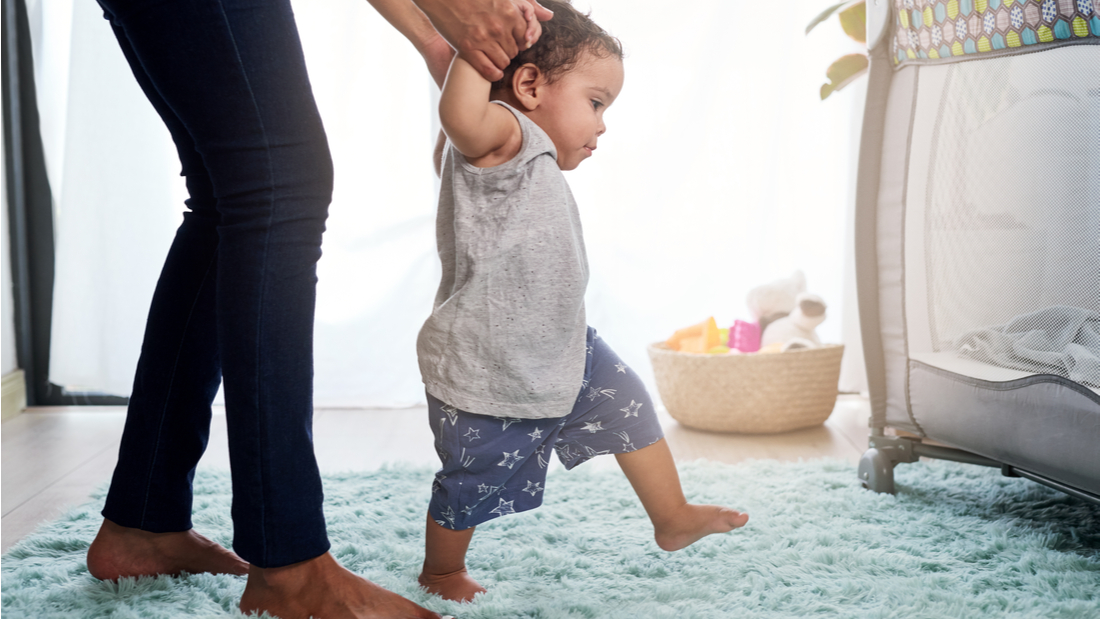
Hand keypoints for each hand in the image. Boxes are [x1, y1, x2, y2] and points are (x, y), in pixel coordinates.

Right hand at [414, 0, 553, 80]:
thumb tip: (550, 16)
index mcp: (509, 12)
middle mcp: (499, 27)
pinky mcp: (467, 49)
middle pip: (514, 51)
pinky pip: (489, 71)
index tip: (511, 40)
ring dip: (500, 62)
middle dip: (508, 51)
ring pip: (503, 62)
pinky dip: (492, 73)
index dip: (519, 40)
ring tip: (493, 56)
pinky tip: (490, 70)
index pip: (526, 37)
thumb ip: (528, 6)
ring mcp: (483, 39)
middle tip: (499, 48)